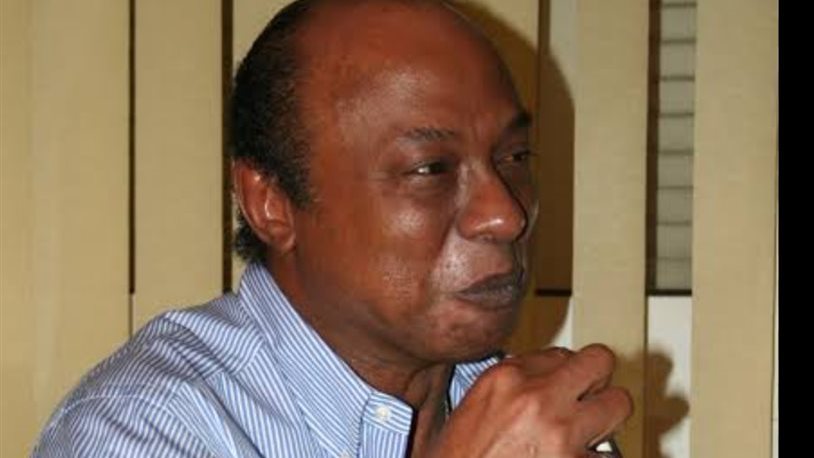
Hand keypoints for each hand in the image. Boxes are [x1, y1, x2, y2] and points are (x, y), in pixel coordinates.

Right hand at [427, 344, 631, 457]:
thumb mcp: (472, 408)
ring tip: (591, 432)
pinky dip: (596, 457)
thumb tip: (542, 381)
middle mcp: (537, 397)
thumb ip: (511, 387)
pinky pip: (611, 455)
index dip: (566, 373)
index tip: (565, 385)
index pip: (561, 354)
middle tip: (590, 397)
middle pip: (599, 361)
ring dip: (607, 420)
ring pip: (619, 404)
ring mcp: (561, 432)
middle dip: (598, 380)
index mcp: (507, 378)